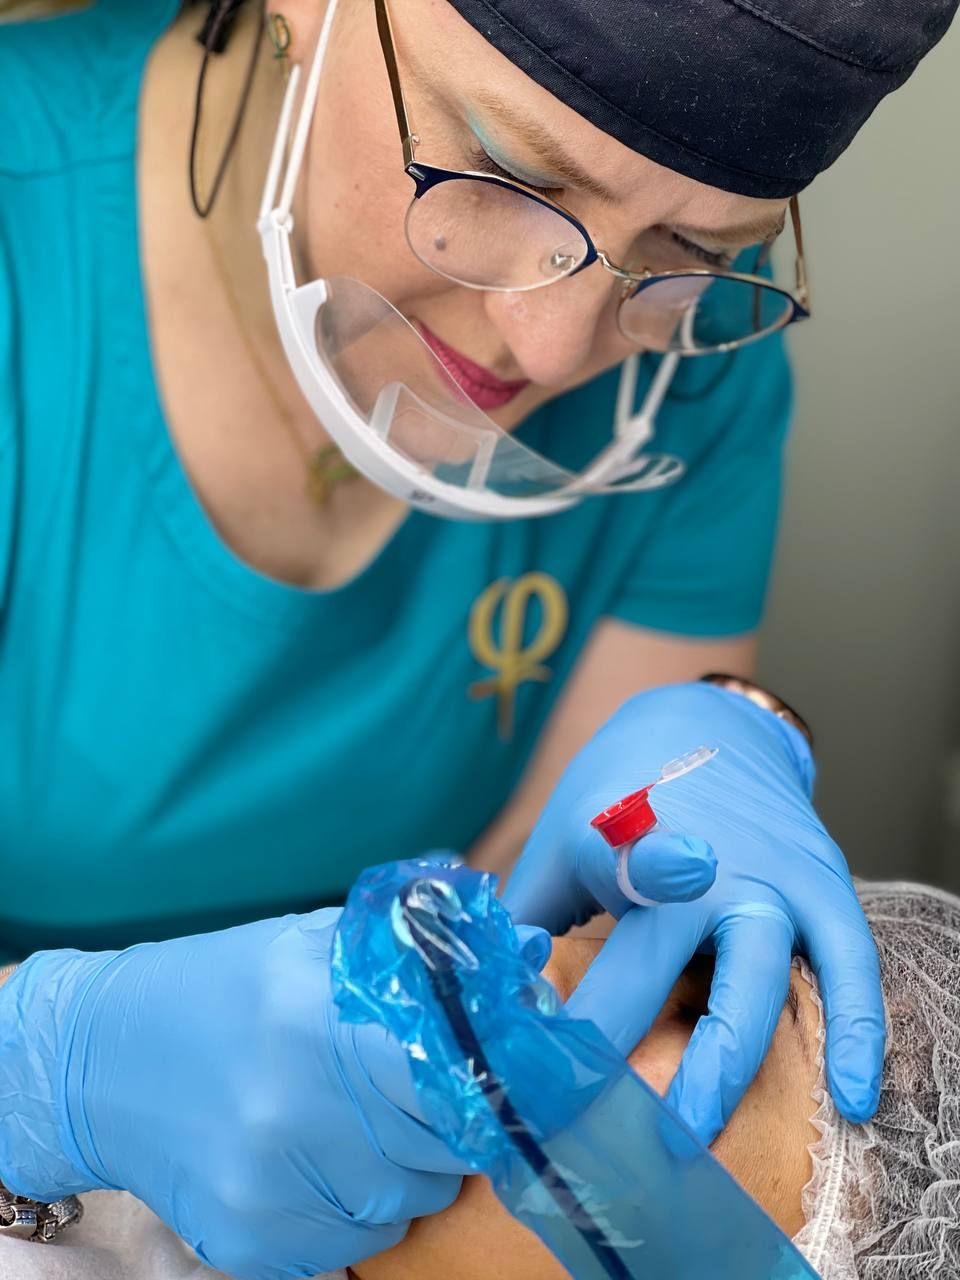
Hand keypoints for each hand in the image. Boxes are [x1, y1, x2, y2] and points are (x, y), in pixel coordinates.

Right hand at [0, 910, 545, 1278]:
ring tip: (357, 1120)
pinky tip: (318, 1161)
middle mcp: (296, 1110)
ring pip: (413, 1201)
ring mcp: (272, 1187)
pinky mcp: (253, 1243)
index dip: (492, 1076)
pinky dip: (362, 1209)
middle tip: (418, 1091)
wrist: (102, 1064)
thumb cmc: (218, 989)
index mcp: (317, 1020)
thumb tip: (518, 955)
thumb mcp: (308, 945)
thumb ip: (408, 957)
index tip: (507, 1073)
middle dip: (451, 1121)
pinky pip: (361, 1245)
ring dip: (410, 1166)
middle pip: (446, 1146)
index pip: (458, 1074)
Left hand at [502, 681, 884, 1144]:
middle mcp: (698, 859)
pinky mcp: (821, 883)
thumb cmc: (619, 793)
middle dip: (616, 1046)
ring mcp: (767, 875)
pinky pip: (849, 962)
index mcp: (619, 838)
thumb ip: (526, 915)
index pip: (587, 905)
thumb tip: (483, 1002)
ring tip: (686, 1137)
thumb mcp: (560, 839)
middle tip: (583, 1128)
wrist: (707, 723)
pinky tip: (852, 1098)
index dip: (556, 989)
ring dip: (719, 1065)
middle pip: (656, 962)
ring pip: (753, 978)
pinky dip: (859, 1030)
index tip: (533, 1029)